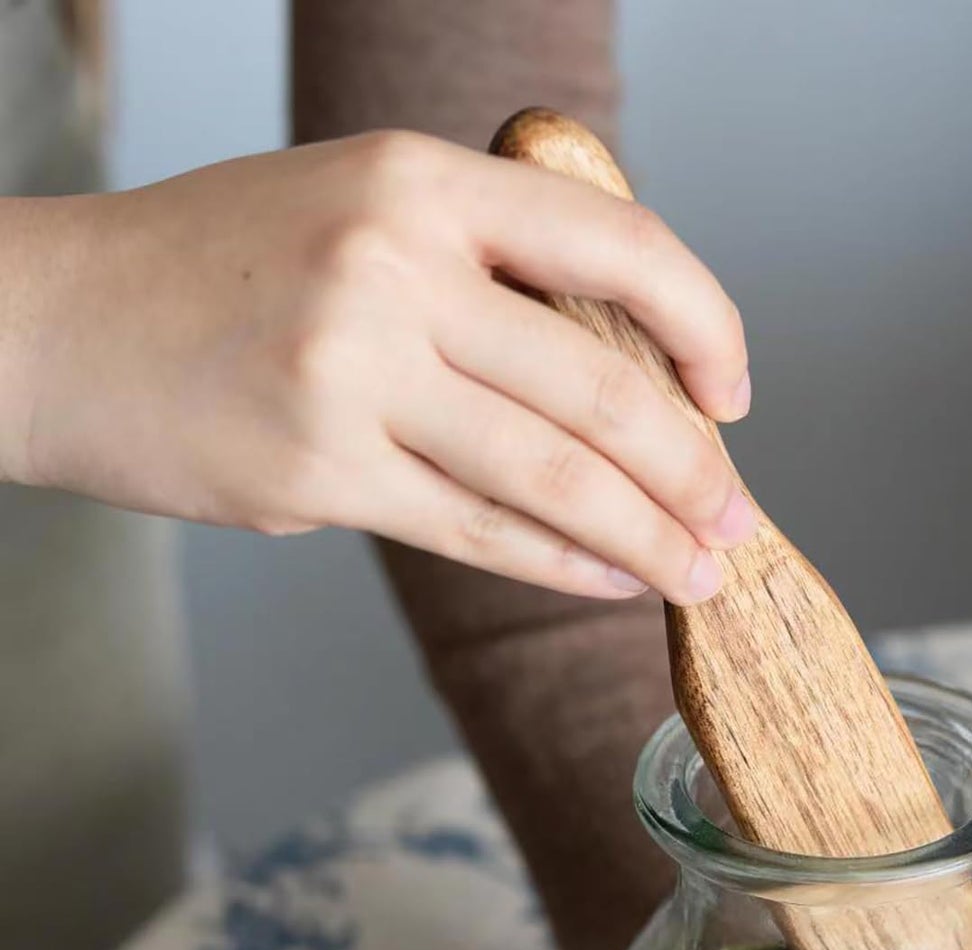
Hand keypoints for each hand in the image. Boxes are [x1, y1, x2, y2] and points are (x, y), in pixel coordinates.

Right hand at [0, 132, 754, 602]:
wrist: (53, 323)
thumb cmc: (218, 271)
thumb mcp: (357, 210)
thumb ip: (483, 270)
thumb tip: (626, 375)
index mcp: (419, 181)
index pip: (617, 245)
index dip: (704, 325)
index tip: (735, 396)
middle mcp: (393, 267)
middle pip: (602, 388)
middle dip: (692, 473)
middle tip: (737, 523)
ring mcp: (353, 373)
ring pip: (552, 477)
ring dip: (647, 539)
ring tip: (700, 576)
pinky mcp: (319, 473)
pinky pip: (480, 532)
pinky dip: (563, 565)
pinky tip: (612, 581)